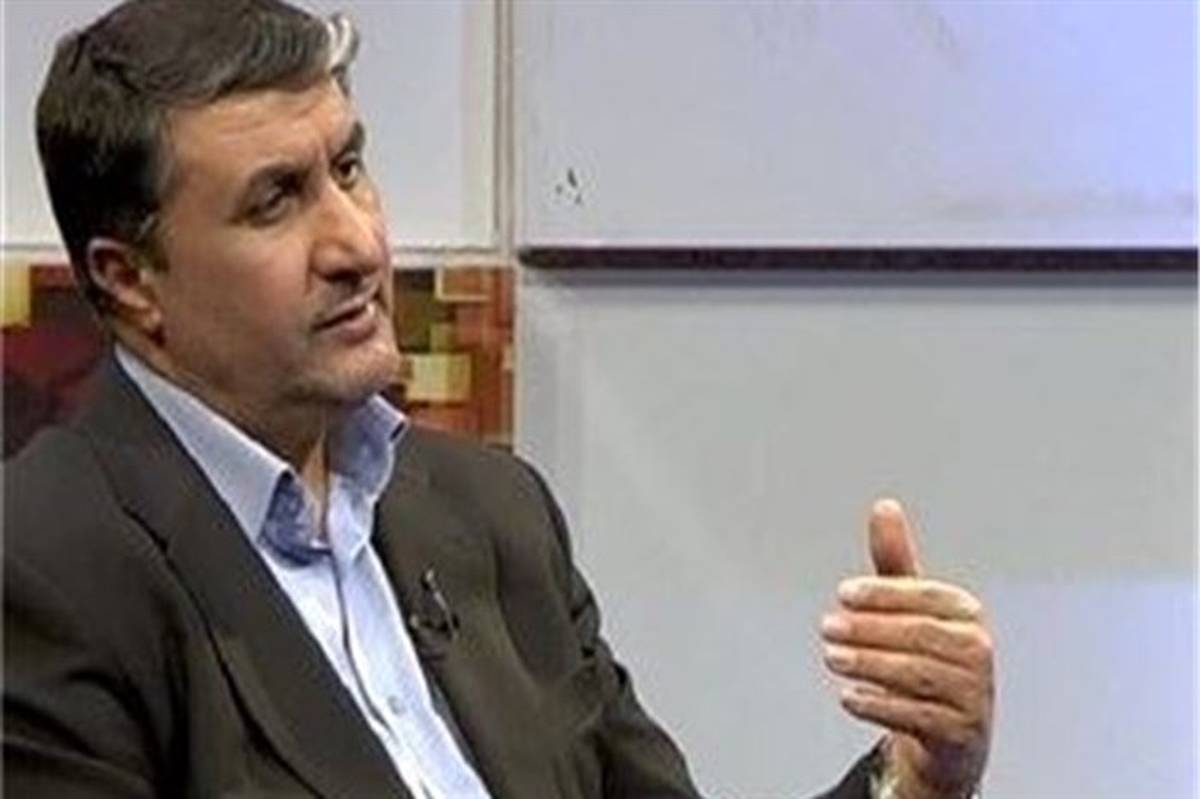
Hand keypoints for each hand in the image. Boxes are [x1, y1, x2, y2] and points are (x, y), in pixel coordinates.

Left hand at [820, 499, 993, 798]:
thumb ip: (895, 562)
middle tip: (826, 627)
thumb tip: (884, 506)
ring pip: (917, 675)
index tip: (843, 594)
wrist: (949, 732)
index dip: (884, 593)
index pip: (926, 596)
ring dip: (868, 665)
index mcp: (966, 614)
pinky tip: (848, 696)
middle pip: (920, 635)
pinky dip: (880, 705)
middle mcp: (978, 651)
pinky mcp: (961, 733)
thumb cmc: (926, 657)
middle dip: (869, 630)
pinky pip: (918, 717)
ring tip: (831, 657)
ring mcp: (974, 694)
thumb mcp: (911, 608)